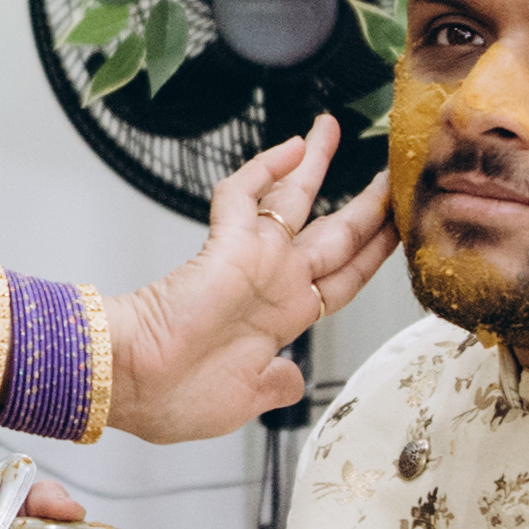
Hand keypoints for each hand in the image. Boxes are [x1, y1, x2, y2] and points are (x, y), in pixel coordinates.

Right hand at [98, 118, 396, 447]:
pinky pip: (248, 193)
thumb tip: (295, 379)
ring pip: (295, 200)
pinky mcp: (228, 243)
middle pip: (336, 232)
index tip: (397, 229)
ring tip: (330, 128)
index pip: (343, 278)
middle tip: (388, 171)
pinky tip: (288, 145)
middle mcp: (276, 283)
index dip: (373, 254)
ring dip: (315, 163)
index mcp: (284, 320)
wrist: (131, 381)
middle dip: (366, 202)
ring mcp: (255, 261)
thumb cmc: (174, 396)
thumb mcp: (244, 400)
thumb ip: (275, 384)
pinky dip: (266, 167)